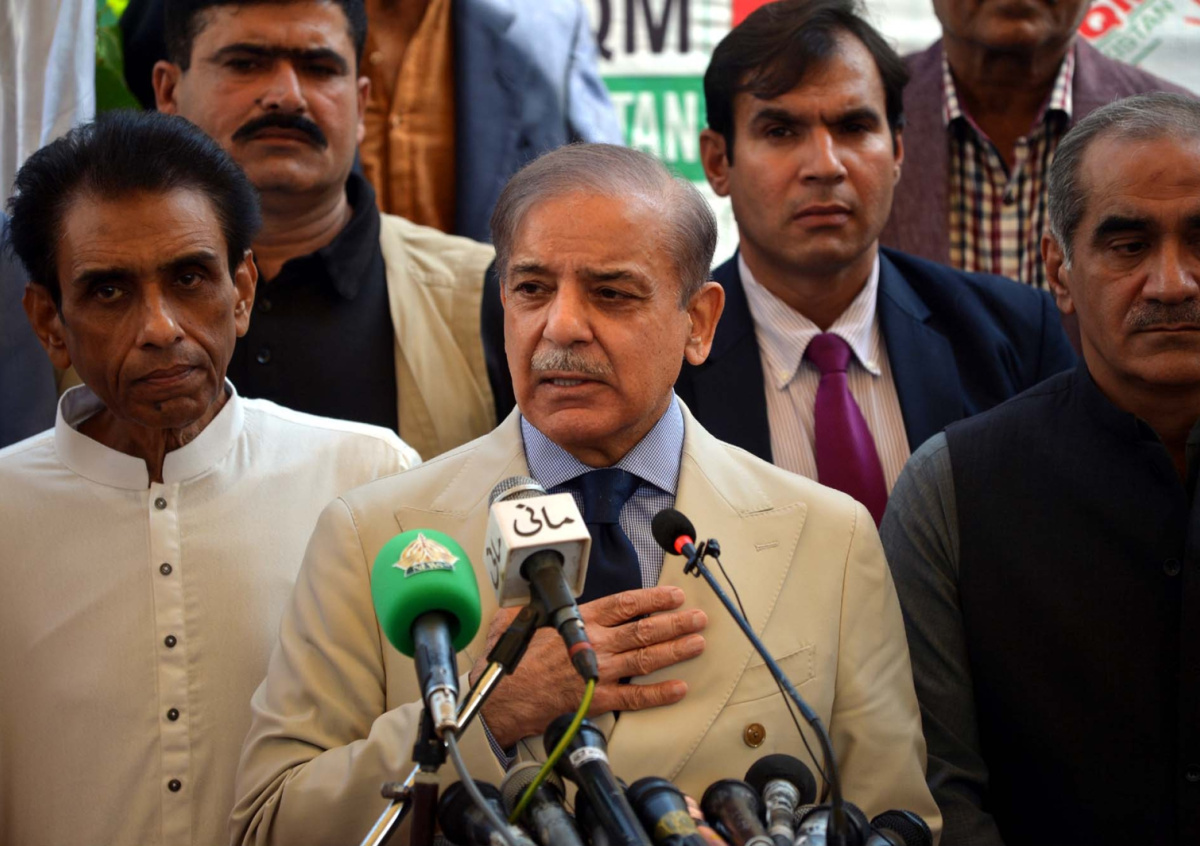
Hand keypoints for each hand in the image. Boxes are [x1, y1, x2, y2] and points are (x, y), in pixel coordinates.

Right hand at [472, 586, 707, 748]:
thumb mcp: (522, 619)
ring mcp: (599, 672)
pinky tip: (679, 688)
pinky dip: (659, 693)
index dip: (653, 599)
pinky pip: (634, 697)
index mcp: (580, 621)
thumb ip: (540, 606)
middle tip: (698, 618)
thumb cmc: (511, 659)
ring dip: (675, 650)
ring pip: (645, 658)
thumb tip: (539, 590)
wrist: (501, 697)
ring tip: (697, 643)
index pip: (624, 604)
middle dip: (675, 622)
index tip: (674, 595)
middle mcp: (595, 644)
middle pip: (644, 629)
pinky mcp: (597, 699)